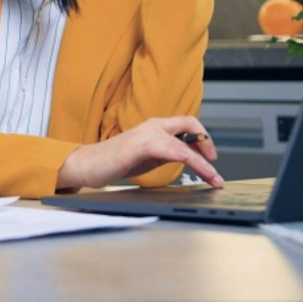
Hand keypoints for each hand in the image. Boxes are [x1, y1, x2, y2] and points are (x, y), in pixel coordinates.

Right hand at [56, 116, 222, 189]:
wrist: (87, 164)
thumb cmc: (114, 161)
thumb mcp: (147, 155)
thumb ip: (166, 152)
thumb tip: (187, 157)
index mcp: (154, 126)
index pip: (186, 123)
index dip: (202, 137)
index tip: (210, 156)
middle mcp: (153, 126)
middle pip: (190, 123)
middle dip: (207, 143)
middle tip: (215, 165)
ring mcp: (147, 135)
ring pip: (185, 143)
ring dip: (204, 162)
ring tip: (214, 178)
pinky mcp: (141, 147)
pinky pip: (174, 151)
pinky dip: (191, 161)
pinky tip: (199, 171)